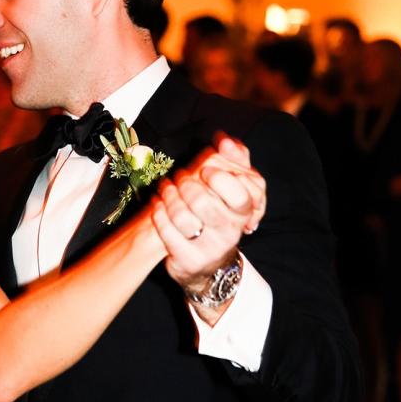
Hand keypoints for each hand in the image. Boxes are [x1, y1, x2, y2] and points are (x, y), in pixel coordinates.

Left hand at [150, 134, 265, 297]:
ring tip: (165, 188)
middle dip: (186, 184)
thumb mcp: (234, 188)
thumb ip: (235, 160)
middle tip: (179, 176)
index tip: (204, 170)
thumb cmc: (219, 216)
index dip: (219, 178)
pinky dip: (158, 214)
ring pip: (183, 218)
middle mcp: (229, 233)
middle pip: (203, 202)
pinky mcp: (188, 260)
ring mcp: (209, 249)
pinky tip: (157, 204)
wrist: (209, 262)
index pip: (239, 194)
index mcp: (243, 213)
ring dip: (169, 197)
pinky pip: (167, 233)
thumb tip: (223, 139)